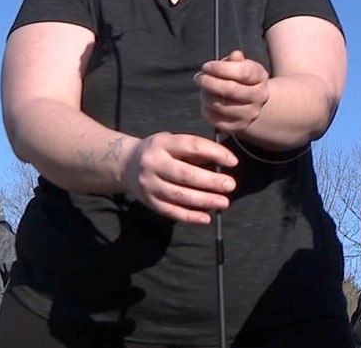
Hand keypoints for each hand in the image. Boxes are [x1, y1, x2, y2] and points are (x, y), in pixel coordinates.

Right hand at [121, 132, 237, 224]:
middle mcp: (153, 163)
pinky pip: (170, 211)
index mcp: (162, 143)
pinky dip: (189, 216)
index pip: (191, 145)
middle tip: (231, 185)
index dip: (214, 153)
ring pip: (179, 195)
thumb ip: (196, 151)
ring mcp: (149, 184)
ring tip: (224, 202)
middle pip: (185, 174)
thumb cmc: (161, 152)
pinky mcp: (148, 201)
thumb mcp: (173, 142)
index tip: (233, 161)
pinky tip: (206, 218)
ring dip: (204, 200)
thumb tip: (225, 162)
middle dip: (211, 181)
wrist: (127, 165)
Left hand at [196, 50, 269, 133]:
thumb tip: (235, 55)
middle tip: (198, 78)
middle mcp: (260, 97)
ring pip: (220, 105)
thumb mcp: (240, 66)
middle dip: (208, 82)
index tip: (206, 66)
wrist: (251, 103)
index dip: (221, 68)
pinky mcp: (240, 127)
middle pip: (230, 89)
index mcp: (260, 77)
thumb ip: (235, 60)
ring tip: (203, 91)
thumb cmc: (241, 80)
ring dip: (205, 96)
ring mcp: (251, 113)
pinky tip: (207, 104)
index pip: (243, 72)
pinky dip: (206, 111)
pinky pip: (216, 120)